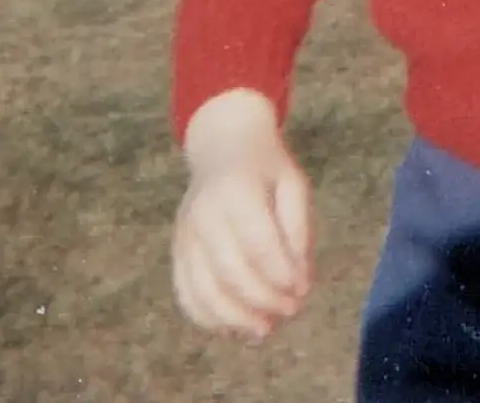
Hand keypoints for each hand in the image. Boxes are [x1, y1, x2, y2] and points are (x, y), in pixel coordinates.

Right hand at [172, 90, 313, 341]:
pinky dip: (210, 320)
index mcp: (236, 190)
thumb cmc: (266, 170)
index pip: (258, 242)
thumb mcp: (293, 183)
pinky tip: (236, 329)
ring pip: (204, 292)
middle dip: (264, 300)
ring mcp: (185, 237)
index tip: (303, 290)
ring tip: (265, 330)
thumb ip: (299, 227)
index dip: (281, 273)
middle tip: (292, 312)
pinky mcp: (176, 254)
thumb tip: (300, 279)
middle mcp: (203, 215)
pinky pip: (186, 296)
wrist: (222, 149)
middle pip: (231, 272)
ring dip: (235, 319)